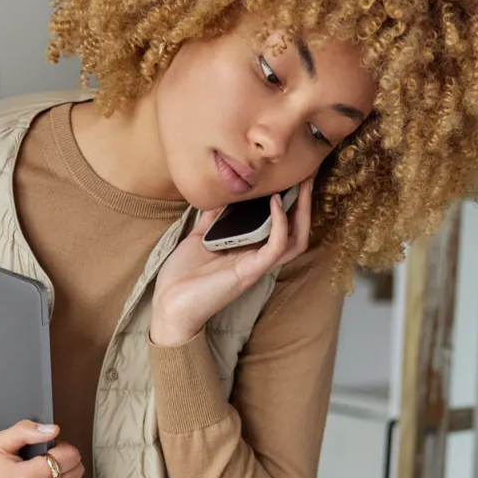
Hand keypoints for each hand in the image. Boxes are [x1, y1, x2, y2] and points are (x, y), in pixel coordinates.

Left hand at [150, 177, 312, 347]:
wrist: (169, 304)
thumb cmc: (182, 277)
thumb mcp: (199, 238)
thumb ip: (212, 219)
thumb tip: (219, 195)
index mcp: (248, 251)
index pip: (282, 227)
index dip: (291, 203)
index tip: (292, 176)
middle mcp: (257, 259)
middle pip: (296, 232)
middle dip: (305, 202)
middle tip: (308, 174)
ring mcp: (255, 266)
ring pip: (295, 240)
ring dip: (302, 211)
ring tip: (302, 184)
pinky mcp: (249, 273)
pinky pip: (275, 247)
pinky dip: (280, 224)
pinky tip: (275, 203)